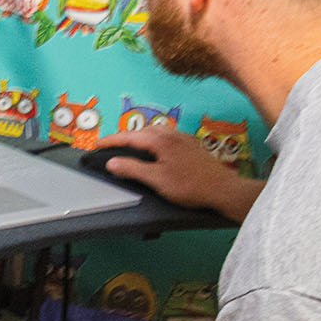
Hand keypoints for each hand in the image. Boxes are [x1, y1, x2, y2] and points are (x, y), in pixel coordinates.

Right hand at [93, 127, 259, 220]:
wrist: (223, 189)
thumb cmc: (193, 186)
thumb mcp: (157, 180)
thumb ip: (132, 169)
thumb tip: (112, 162)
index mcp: (161, 141)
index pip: (129, 136)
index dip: (111, 140)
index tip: (98, 144)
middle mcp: (172, 135)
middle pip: (142, 130)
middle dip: (125, 137)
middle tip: (112, 146)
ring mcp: (184, 138)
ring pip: (156, 131)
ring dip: (140, 137)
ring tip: (131, 146)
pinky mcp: (192, 145)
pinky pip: (167, 135)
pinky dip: (155, 139)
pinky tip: (156, 149)